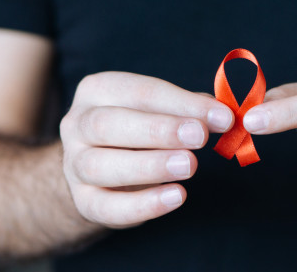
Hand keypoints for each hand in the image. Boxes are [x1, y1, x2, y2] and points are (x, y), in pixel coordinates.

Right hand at [60, 72, 233, 227]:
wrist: (104, 168)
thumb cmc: (140, 129)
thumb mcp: (161, 110)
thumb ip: (190, 110)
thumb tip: (223, 115)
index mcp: (97, 90)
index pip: (139, 92)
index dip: (182, 103)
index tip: (222, 116)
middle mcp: (77, 124)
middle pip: (109, 124)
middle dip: (158, 130)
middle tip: (199, 137)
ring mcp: (73, 164)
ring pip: (101, 165)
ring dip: (149, 165)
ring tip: (189, 166)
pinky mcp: (83, 201)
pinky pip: (107, 207)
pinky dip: (144, 204)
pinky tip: (177, 196)